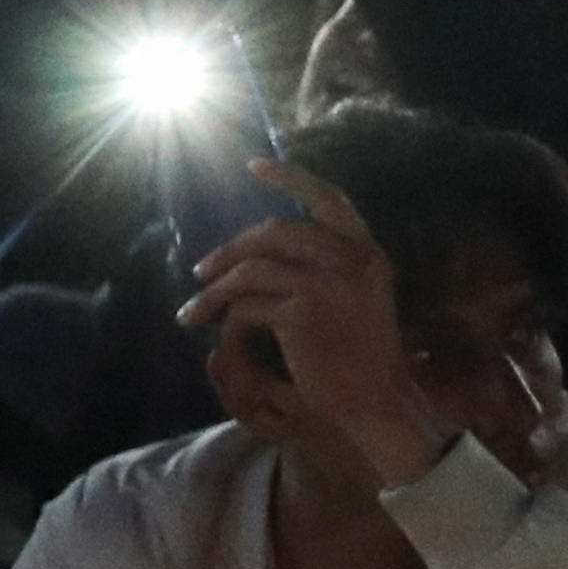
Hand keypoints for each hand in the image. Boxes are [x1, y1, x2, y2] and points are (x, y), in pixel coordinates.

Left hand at [184, 161, 443, 488]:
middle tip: (200, 272)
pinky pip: (246, 305)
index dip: (291, 179)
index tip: (255, 166)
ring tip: (192, 312)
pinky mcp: (302, 314)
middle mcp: (352, 261)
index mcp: (367, 253)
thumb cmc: (357, 356)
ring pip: (250, 270)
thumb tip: (260, 246)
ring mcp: (328, 285)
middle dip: (229, 250)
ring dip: (212, 291)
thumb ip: (322, 265)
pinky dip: (224, 318)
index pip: (330, 199)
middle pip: (273, 232)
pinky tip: (215, 333)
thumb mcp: (353, 298)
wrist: (376, 402)